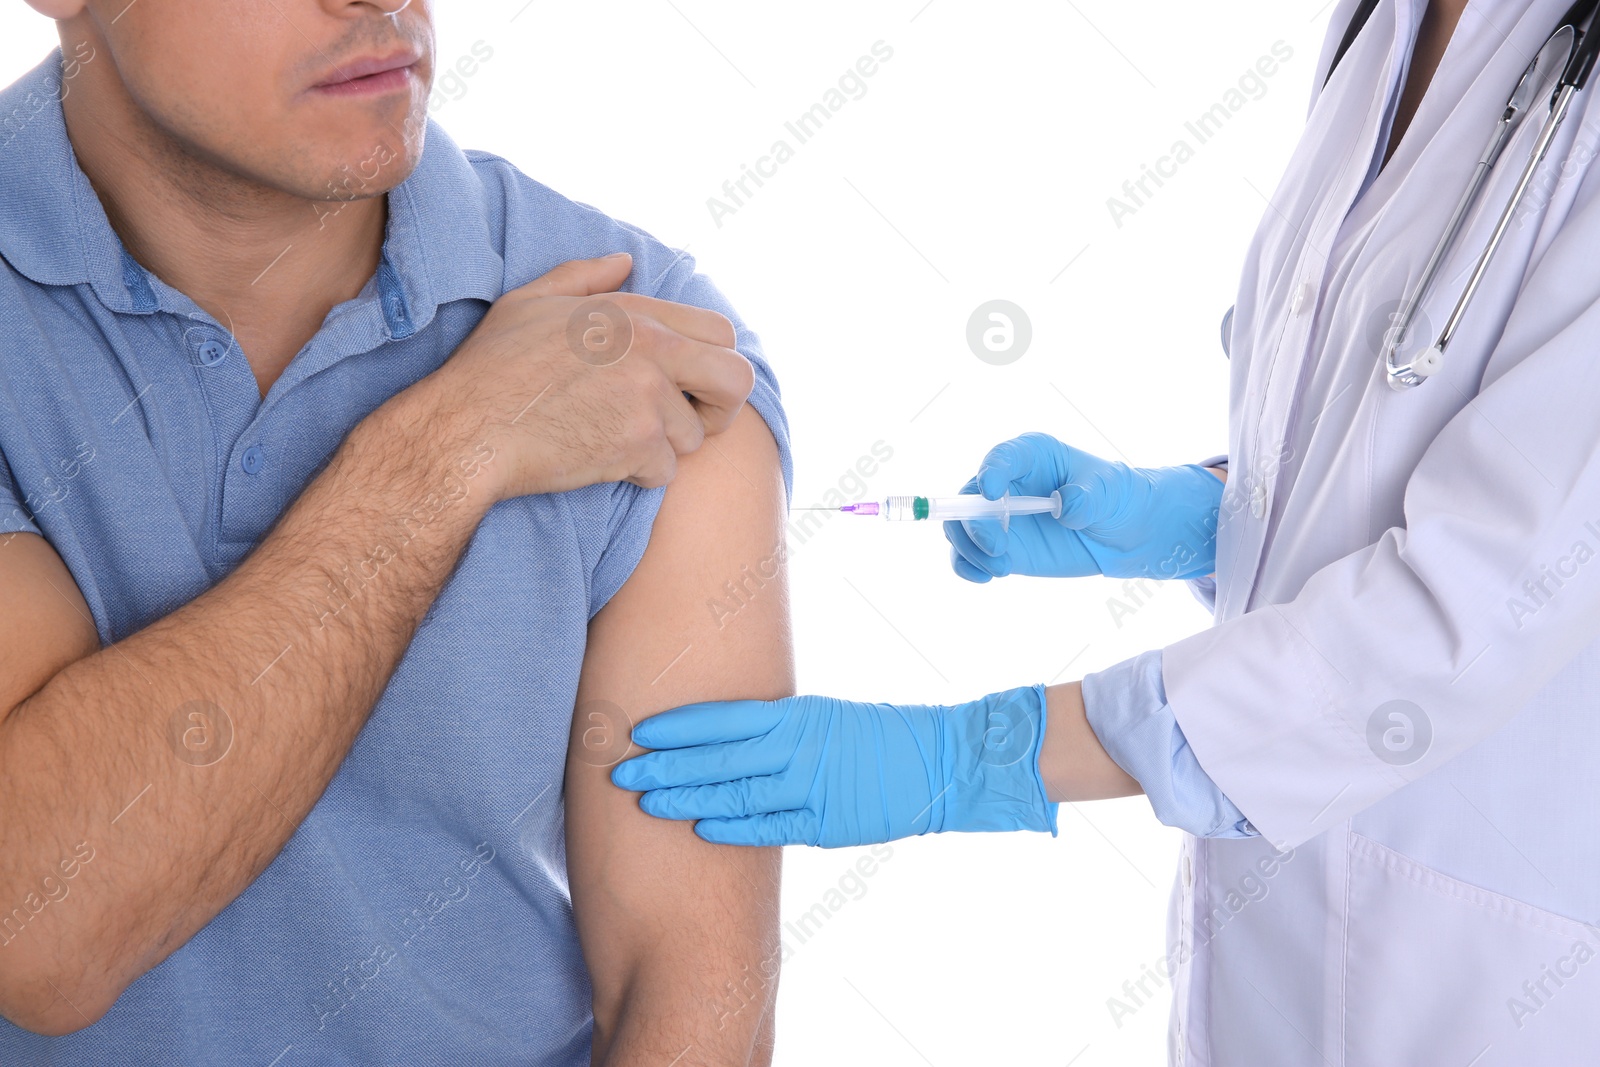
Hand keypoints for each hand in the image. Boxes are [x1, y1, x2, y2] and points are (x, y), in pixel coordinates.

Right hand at [414, 252, 756, 498]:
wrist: (468, 430)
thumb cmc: (492, 367)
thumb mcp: (531, 302)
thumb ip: (585, 276)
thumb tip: (625, 260)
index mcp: (636, 314)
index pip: (721, 332)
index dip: (715, 360)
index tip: (690, 380)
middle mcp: (652, 352)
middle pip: (738, 381)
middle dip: (722, 407)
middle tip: (691, 420)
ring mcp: (648, 400)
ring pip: (694, 437)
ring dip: (662, 446)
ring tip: (614, 438)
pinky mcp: (637, 446)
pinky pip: (664, 471)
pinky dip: (637, 474)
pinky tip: (599, 459)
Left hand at [610, 688, 1058, 847]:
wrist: (940, 762)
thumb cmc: (876, 735)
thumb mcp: (822, 715)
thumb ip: (775, 726)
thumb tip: (721, 734)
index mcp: (795, 715)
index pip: (721, 718)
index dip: (676, 726)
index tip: (637, 730)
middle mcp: (796, 749)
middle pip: (715, 759)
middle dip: (663, 766)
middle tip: (619, 771)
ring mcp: (810, 789)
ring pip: (733, 795)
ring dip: (685, 799)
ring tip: (645, 803)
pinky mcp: (824, 825)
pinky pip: (768, 827)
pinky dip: (731, 828)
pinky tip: (699, 827)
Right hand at [943, 432, 1222, 581]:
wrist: (1124, 532)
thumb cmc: (1115, 497)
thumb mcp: (1109, 491)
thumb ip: (1087, 497)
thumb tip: (1066, 507)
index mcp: (1031, 455)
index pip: (1002, 458)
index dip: (991, 472)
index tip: (992, 492)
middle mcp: (1006, 483)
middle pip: (969, 496)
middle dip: (974, 523)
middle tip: (997, 547)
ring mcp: (998, 517)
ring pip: (961, 528)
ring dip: (970, 549)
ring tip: (1001, 568)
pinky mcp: (1000, 546)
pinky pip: (969, 555)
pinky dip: (968, 566)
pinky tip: (986, 576)